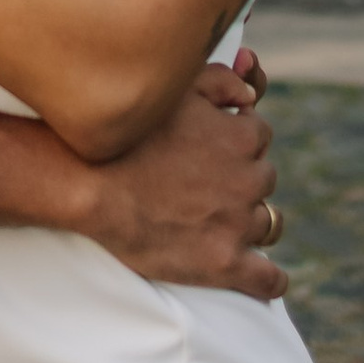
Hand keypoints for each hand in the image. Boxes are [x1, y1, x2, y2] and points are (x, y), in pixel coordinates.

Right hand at [80, 51, 286, 300]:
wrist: (91, 184)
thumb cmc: (130, 132)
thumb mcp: (177, 89)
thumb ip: (222, 82)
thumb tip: (250, 95)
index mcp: (243, 137)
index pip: (259, 135)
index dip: (235, 138)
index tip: (212, 146)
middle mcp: (249, 180)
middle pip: (263, 178)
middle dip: (242, 177)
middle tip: (206, 182)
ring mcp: (238, 225)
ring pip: (266, 221)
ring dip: (249, 218)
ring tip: (219, 219)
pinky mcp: (225, 264)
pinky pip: (267, 279)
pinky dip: (271, 280)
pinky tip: (269, 279)